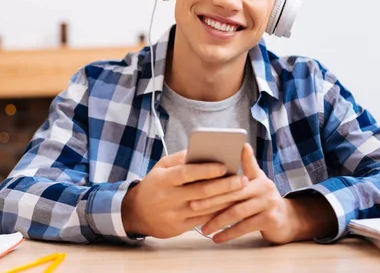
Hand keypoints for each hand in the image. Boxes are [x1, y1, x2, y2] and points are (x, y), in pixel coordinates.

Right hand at [121, 150, 248, 238]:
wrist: (136, 213)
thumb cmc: (154, 184)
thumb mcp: (161, 167)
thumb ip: (180, 159)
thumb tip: (204, 151)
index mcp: (163, 179)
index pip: (186, 173)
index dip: (206, 170)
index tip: (224, 166)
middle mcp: (168, 197)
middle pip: (201, 192)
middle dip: (225, 185)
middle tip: (243, 179)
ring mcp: (174, 214)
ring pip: (205, 207)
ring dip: (226, 199)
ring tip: (242, 191)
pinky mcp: (178, 228)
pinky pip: (203, 220)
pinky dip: (218, 212)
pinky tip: (230, 204)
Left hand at [196, 144, 336, 243]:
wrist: (287, 219)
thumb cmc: (262, 197)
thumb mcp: (256, 179)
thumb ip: (245, 166)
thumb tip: (239, 145)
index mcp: (256, 175)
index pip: (233, 174)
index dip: (217, 174)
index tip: (199, 175)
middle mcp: (263, 186)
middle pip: (232, 193)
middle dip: (210, 200)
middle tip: (192, 205)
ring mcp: (267, 203)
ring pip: (237, 212)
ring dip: (217, 221)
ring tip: (203, 229)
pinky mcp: (270, 220)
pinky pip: (245, 227)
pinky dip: (229, 233)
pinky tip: (216, 238)